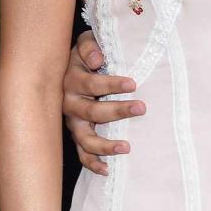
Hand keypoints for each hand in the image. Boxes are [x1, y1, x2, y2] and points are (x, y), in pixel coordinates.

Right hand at [63, 31, 145, 176]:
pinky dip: (92, 163)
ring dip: (105, 145)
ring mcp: (71, 121)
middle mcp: (69, 103)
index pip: (91, 84)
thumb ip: (89, 47)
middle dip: (117, 111)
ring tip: (126, 148)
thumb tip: (96, 58)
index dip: (111, 84)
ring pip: (85, 138)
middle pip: (91, 112)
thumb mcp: (84, 42)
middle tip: (141, 107)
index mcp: (71, 79)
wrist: (68, 64)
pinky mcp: (76, 133)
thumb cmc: (86, 52)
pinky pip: (81, 152)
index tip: (133, 84)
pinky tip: (107, 169)